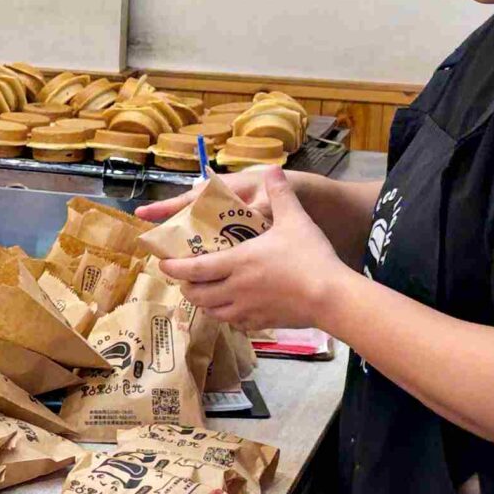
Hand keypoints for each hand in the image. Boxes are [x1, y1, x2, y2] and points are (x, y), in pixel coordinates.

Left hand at [156, 171, 348, 329]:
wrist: (331, 297)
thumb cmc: (309, 257)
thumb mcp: (295, 219)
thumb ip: (280, 194)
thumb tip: (273, 169)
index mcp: (236, 262)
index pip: (193, 269)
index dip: (174, 268)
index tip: (162, 264)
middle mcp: (235, 289)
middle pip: (197, 295)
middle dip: (186, 287)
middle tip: (185, 279)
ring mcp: (247, 309)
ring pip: (213, 312)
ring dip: (204, 304)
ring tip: (204, 294)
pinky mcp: (262, 323)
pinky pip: (235, 324)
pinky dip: (227, 316)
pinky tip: (233, 310)